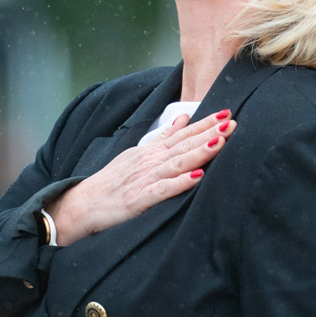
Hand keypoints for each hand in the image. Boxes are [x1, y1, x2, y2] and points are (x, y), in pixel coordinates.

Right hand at [48, 110, 235, 245]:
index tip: (227, 112)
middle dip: (209, 133)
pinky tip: (197, 178)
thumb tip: (184, 118)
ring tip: (219, 143)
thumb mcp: (137, 154)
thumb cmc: (113, 181)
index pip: (183, 134)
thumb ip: (163, 137)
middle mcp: (150, 161)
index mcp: (152, 151)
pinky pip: (162, 190)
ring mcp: (145, 179)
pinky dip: (180, 184)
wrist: (84, 203)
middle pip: (184, 145)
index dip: (205, 123)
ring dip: (198, 152)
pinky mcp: (139, 199)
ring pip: (177, 163)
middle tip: (232, 122)